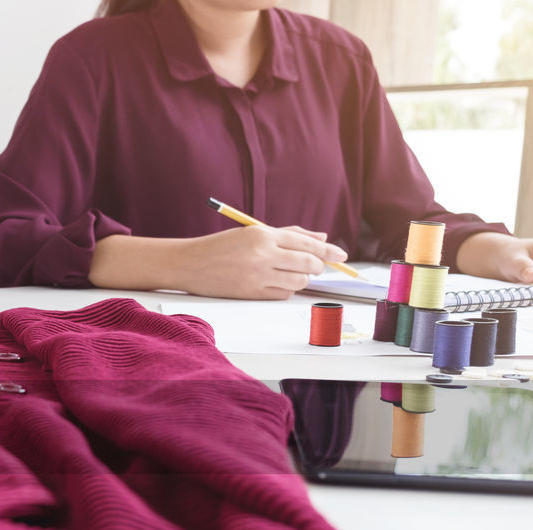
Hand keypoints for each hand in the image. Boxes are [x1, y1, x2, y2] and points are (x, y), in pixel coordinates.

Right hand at [171, 225, 348, 298]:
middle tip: (319, 266)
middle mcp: (262, 255)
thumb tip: (321, 237)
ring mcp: (257, 276)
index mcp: (263, 235)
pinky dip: (287, 290)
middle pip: (307, 263)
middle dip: (318, 266)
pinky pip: (283, 294)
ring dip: (302, 279)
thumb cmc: (222, 246)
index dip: (328, 250)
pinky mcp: (251, 293)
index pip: (306, 243)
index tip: (341, 255)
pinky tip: (278, 283)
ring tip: (293, 273)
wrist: (190, 264)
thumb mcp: (253, 232)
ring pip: (298, 282)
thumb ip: (289, 234)